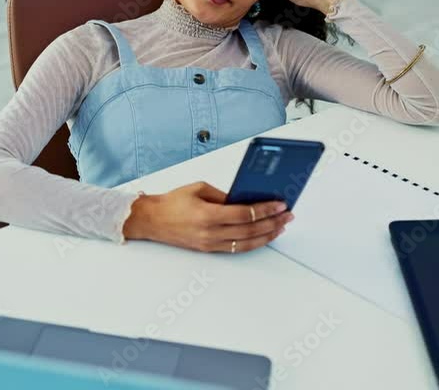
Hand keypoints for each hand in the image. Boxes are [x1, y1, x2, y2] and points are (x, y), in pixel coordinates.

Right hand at [123, 181, 293, 252]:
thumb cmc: (172, 202)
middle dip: (273, 222)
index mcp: (207, 215)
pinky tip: (264, 236)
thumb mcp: (199, 189)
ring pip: (246, 242)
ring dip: (267, 235)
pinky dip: (253, 242)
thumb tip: (246, 199)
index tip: (280, 205)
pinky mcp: (208, 249)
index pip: (245, 214)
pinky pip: (237, 248)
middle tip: (287, 215)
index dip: (265, 210)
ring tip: (281, 227)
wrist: (151, 220)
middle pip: (250, 230)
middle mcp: (210, 233)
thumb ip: (224, 195)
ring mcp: (210, 244)